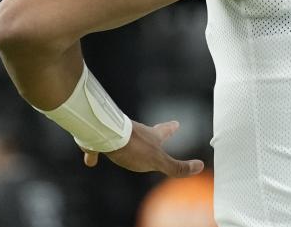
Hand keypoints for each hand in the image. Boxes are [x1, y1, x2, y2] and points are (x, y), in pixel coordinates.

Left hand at [81, 120, 204, 176]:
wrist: (105, 135)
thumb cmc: (133, 147)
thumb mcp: (158, 161)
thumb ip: (177, 167)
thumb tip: (200, 166)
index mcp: (151, 137)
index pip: (164, 131)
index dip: (170, 129)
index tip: (177, 123)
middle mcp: (135, 133)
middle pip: (145, 132)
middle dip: (152, 132)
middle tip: (158, 127)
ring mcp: (117, 135)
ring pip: (123, 138)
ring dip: (125, 142)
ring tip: (121, 149)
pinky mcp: (100, 140)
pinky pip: (98, 147)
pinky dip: (95, 152)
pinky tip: (91, 160)